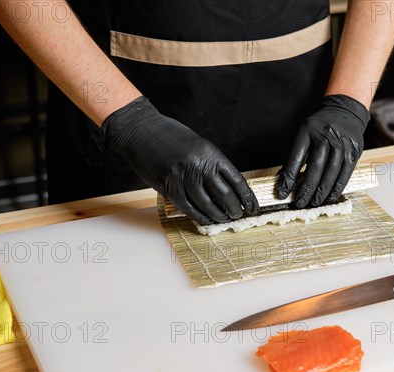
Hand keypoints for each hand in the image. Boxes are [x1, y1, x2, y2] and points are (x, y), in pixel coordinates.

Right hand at [102, 97, 258, 224]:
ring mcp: (184, 178)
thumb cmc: (169, 136)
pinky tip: (206, 220)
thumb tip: (226, 186)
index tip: (253, 207)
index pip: (237, 180)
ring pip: (208, 205)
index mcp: (210, 153)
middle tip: (237, 216)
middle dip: (234, 210)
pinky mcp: (169, 188)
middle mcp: (199, 166)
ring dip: (218, 216)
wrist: (141, 130)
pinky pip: (189, 208)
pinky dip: (200, 217)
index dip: (247, 198)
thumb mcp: (198, 145)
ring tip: (223, 220)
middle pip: (225, 196)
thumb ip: (211, 164)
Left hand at [276, 94, 369, 207]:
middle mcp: (326, 137)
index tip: (282, 194)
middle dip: (306, 190)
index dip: (288, 178)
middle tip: (299, 203)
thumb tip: (285, 181)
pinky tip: (329, 197)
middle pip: (315, 169)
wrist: (345, 111)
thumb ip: (296, 155)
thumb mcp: (304, 133)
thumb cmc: (320, 126)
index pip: (296, 159)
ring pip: (331, 174)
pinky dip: (337, 188)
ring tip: (313, 203)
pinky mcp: (354, 151)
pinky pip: (345, 174)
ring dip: (321, 192)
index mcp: (308, 131)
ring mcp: (342, 144)